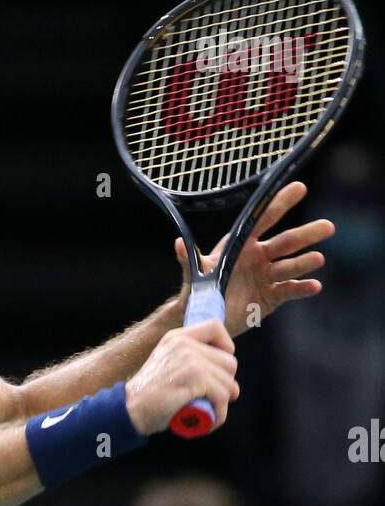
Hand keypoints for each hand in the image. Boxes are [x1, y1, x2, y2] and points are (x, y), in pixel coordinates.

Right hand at [125, 320, 237, 435]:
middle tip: (214, 399)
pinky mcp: (195, 380)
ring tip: (209, 413)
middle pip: (229, 361)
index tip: (221, 366)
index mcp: (177, 337)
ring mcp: (191, 361)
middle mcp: (185, 345)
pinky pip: (222, 397)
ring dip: (223, 403)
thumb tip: (221, 368)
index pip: (215, 327)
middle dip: (226, 384)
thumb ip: (186, 358)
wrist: (129, 409)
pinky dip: (220, 414)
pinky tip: (211, 421)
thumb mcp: (166, 363)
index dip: (226, 346)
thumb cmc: (149, 394)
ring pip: (228, 383)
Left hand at [174, 181, 335, 337]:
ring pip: (290, 266)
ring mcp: (267, 277)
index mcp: (242, 245)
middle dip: (306, 234)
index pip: (264, 219)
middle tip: (328, 227)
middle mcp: (259, 257)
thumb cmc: (198, 290)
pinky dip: (302, 288)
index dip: (280, 203)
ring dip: (304, 262)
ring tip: (318, 259)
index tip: (299, 188)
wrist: (204, 317)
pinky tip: (315, 286)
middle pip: (286, 242)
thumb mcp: (194, 275)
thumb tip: (177, 243)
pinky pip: (289, 290)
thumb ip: (188, 260)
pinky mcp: (271, 297)